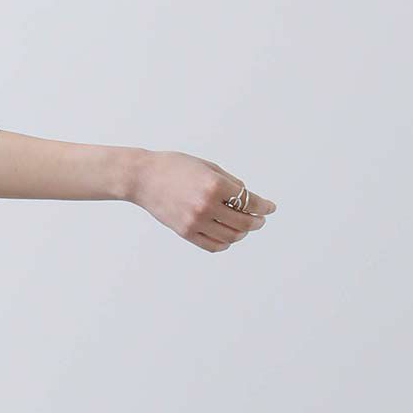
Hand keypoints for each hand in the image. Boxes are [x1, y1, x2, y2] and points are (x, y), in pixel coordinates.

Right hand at [130, 150, 275, 250]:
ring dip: (242, 233)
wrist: (143, 178)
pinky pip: (212, 245)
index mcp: (215, 185)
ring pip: (230, 236)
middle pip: (244, 222)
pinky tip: (228, 237)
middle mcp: (207, 205)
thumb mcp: (207, 167)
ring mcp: (195, 221)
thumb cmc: (174, 167)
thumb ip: (229, 182)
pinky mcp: (185, 232)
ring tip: (244, 228)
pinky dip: (225, 243)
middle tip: (260, 220)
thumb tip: (247, 197)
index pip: (250, 201)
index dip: (264, 207)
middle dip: (256, 221)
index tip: (270, 208)